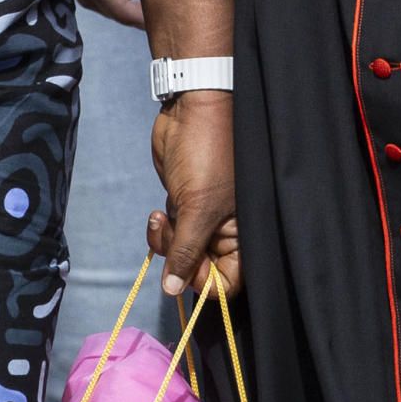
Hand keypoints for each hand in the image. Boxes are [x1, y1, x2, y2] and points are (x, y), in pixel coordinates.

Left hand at [146, 90, 239, 298]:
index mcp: (243, 234)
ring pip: (181, 254)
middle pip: (201, 271)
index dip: (205, 285)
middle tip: (173, 236)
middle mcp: (225, 231)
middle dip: (179, 260)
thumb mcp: (198, 207)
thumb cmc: (206, 155)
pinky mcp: (184, 207)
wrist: (190, 111)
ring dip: (166, 243)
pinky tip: (158, 212)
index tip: (184, 273)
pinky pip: (171, 235)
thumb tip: (172, 290)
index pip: (228, 282)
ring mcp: (203, 220)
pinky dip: (160, 231)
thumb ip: (186, 252)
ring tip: (162, 218)